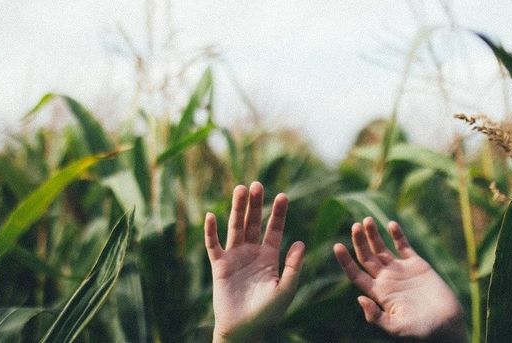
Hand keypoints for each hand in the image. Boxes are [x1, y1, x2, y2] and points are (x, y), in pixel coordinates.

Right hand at [204, 182, 304, 342]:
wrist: (244, 329)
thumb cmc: (267, 314)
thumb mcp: (285, 290)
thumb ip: (293, 267)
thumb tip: (300, 242)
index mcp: (269, 257)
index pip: (274, 230)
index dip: (278, 213)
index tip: (282, 195)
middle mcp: (251, 253)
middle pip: (253, 223)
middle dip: (256, 204)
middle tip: (257, 184)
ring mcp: (234, 257)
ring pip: (235, 228)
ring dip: (237, 209)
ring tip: (240, 189)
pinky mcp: (219, 266)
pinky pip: (213, 245)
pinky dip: (211, 231)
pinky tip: (211, 216)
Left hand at [334, 217, 466, 341]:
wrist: (447, 325)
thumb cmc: (421, 331)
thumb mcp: (396, 327)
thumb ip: (376, 316)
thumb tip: (359, 299)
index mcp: (378, 294)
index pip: (356, 274)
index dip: (345, 261)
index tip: (337, 246)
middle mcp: (386, 280)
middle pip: (366, 257)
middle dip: (359, 241)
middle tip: (355, 225)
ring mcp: (401, 271)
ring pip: (381, 249)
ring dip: (373, 235)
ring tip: (366, 220)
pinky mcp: (417, 265)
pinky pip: (404, 246)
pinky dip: (397, 235)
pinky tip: (391, 224)